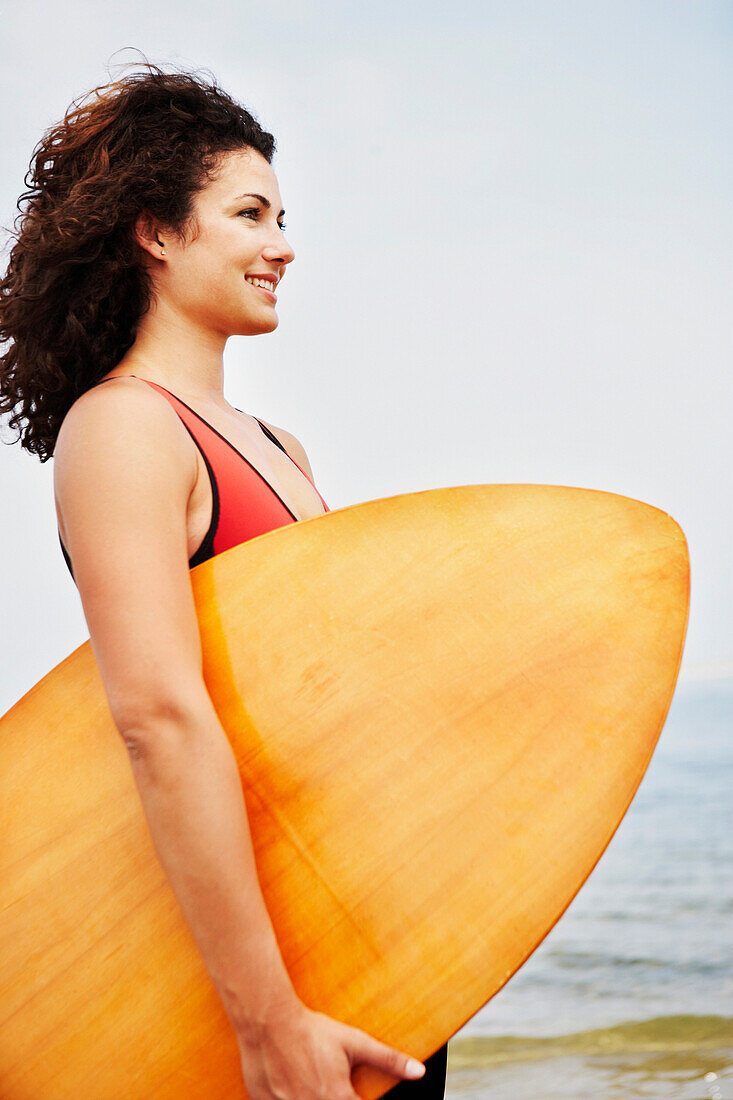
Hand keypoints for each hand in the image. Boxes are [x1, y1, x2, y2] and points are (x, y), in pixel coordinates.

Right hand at [237, 998, 425, 1099]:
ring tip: (314, 1082)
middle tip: (333, 1085)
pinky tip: (293, 1087)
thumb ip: (388, 1059)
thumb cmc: (312, 1031)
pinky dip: (293, 1099)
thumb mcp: (353, 1042)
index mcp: (337, 1098)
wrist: (268, 1021)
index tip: (355, 1094)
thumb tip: (418, 1071)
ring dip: (315, 1098)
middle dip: (336, 1098)